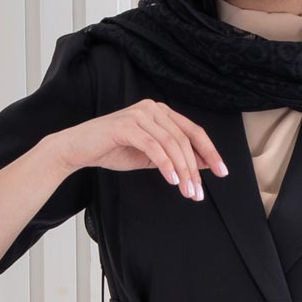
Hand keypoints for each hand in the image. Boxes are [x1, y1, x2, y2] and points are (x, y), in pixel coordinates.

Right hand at [56, 99, 228, 200]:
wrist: (79, 148)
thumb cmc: (113, 150)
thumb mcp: (151, 156)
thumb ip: (175, 157)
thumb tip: (203, 163)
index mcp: (161, 112)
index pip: (193, 131)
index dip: (210, 151)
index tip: (222, 171)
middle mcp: (153, 108)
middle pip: (185, 139)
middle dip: (195, 169)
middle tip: (199, 192)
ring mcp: (140, 114)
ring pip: (172, 144)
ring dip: (183, 171)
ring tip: (187, 192)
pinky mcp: (127, 125)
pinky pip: (154, 146)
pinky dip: (166, 165)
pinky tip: (172, 181)